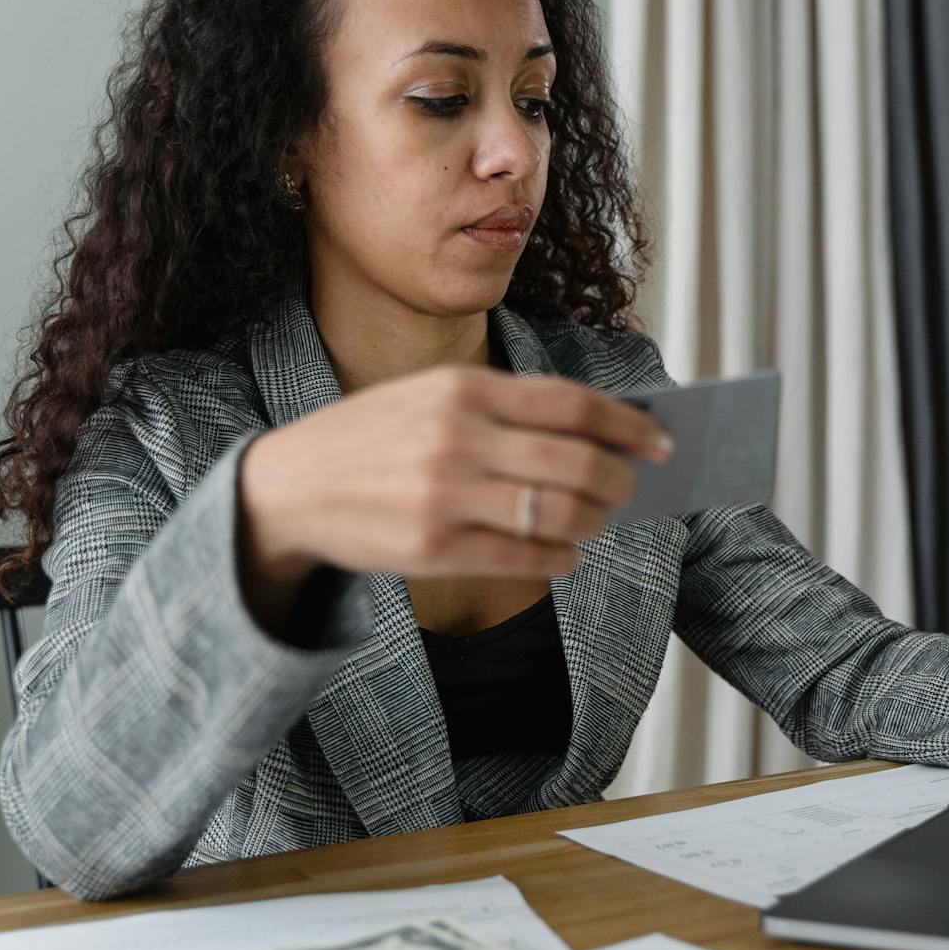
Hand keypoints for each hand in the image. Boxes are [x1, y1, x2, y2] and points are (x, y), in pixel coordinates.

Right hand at [239, 364, 672, 589]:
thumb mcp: (430, 396)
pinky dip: (560, 559)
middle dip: (619, 479)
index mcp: (463, 390)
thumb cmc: (374, 438)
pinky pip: (525, 558)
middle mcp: (457, 439)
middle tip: (629, 488)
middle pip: (576, 461)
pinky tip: (564, 553)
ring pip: (558, 514)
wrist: (289, 486)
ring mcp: (444, 496)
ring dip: (593, 522)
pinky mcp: (433, 548)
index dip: (627, 424)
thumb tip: (595, 427)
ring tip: (594, 521)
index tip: (659, 440)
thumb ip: (504, 406)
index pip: (571, 403)